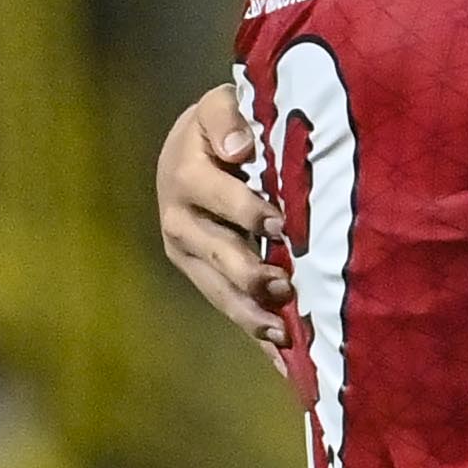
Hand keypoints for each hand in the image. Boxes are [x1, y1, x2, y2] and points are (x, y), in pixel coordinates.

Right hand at [158, 85, 290, 355]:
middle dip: (251, 275)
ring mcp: (189, 256)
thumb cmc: (218, 126)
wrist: (190, 149)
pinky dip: (255, 334)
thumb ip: (226, 118)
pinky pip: (229, 307)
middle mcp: (181, 222)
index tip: (281, 224)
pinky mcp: (202, 276)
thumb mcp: (218, 106)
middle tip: (286, 288)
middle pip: (218, 255)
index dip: (250, 212)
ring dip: (252, 316)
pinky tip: (283, 361)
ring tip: (285, 337)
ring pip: (220, 291)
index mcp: (187, 177)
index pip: (222, 199)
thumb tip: (238, 146)